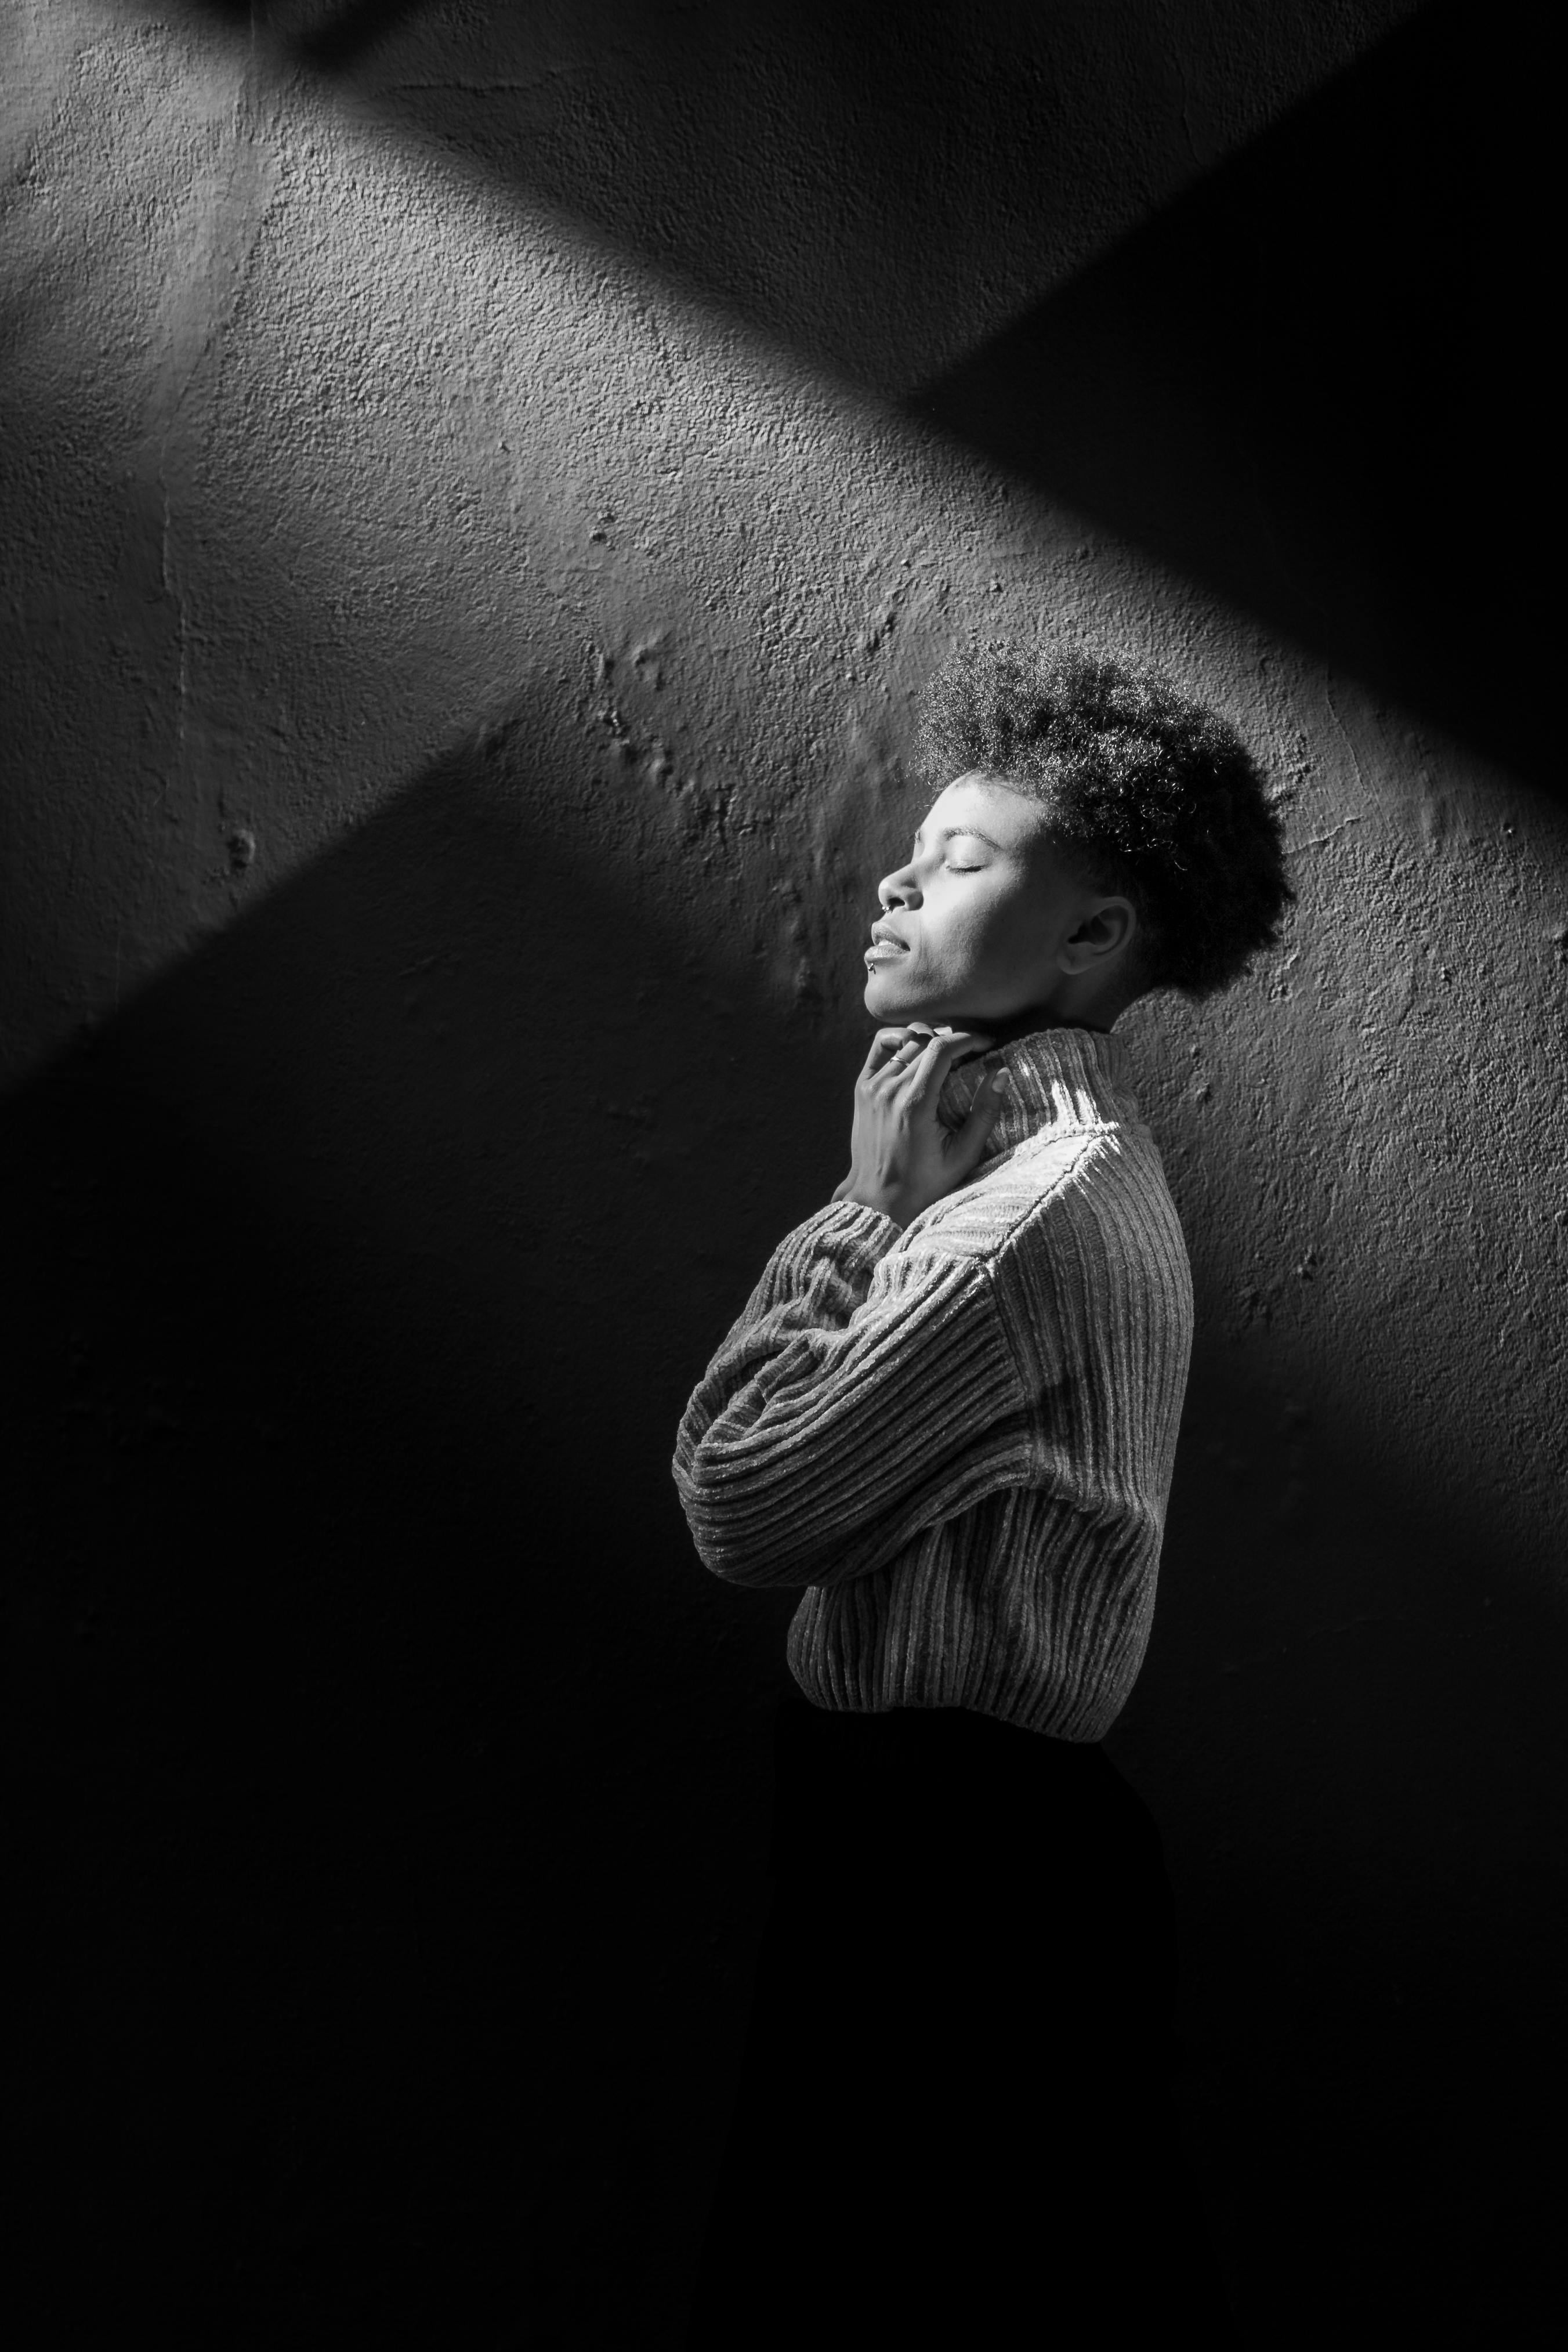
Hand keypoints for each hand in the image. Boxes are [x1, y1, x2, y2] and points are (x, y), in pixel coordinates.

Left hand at [830, 1024, 1009, 1228]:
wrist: (878, 1197)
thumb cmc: (925, 1181)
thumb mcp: (963, 1154)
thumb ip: (985, 1112)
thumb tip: (1001, 1072)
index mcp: (915, 1104)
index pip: (942, 1048)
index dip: (968, 1038)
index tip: (987, 1043)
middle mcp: (890, 1089)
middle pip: (925, 1041)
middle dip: (955, 1039)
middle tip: (974, 1051)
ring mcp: (872, 1087)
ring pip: (905, 1041)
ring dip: (931, 1040)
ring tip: (950, 1054)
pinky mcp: (862, 1088)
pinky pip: (881, 1047)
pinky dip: (901, 1040)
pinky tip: (916, 1050)